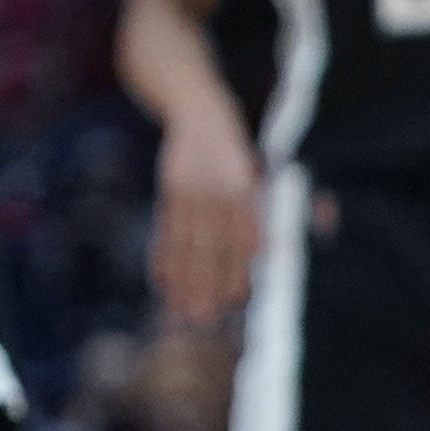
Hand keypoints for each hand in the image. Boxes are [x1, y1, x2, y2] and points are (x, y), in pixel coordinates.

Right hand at [151, 102, 266, 324]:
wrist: (200, 112)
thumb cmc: (233, 152)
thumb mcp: (252, 175)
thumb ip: (257, 213)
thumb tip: (268, 253)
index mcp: (243, 190)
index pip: (240, 238)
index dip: (237, 270)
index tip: (233, 301)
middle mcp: (216, 191)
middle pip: (210, 247)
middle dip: (205, 284)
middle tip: (203, 318)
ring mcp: (190, 191)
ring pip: (186, 243)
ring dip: (183, 279)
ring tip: (180, 309)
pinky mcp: (170, 189)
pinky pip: (166, 228)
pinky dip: (163, 255)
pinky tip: (161, 279)